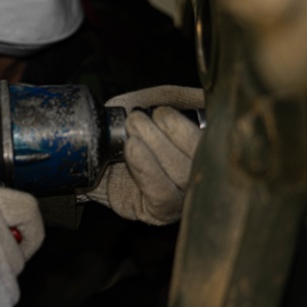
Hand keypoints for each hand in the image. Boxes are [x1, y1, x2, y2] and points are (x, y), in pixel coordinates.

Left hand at [87, 86, 203, 224]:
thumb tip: (208, 95)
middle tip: (138, 118)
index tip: (162, 110)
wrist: (89, 152)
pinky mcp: (161, 211)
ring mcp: (183, 195)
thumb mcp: (149, 102)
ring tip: (132, 129)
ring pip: (184, 173)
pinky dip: (147, 168)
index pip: (217, 138)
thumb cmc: (122, 128)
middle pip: (203, 156)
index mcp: (203, 147)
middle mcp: (199, 173)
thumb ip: (180, 98)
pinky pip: (163, 193)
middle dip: (171, 131)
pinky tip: (133, 149)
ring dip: (155, 146)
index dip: (195, 124)